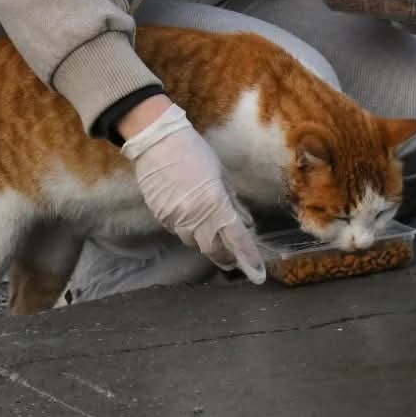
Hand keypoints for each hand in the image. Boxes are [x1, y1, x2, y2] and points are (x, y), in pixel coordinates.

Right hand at [120, 102, 265, 284]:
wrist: (156, 141)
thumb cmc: (194, 152)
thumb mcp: (221, 174)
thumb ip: (233, 203)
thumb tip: (245, 223)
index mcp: (214, 203)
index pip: (236, 239)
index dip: (249, 258)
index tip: (258, 275)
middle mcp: (194, 217)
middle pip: (214, 250)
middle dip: (227, 256)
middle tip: (236, 255)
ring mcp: (175, 219)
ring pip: (195, 243)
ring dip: (208, 242)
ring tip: (214, 231)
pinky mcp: (161, 218)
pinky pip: (179, 232)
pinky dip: (190, 230)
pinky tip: (193, 216)